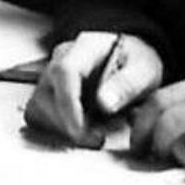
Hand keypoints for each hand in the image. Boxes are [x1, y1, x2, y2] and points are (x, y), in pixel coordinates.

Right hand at [24, 31, 162, 145]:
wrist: (129, 63)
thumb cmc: (135, 63)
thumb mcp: (145, 70)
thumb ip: (127, 84)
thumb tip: (104, 103)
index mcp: (85, 47)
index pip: (64, 72)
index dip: (68, 104)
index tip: (79, 130)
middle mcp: (60, 59)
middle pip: (46, 94)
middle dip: (67, 123)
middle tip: (96, 137)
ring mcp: (50, 76)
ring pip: (39, 108)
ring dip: (63, 128)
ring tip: (93, 132)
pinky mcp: (47, 94)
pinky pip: (39, 115)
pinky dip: (57, 128)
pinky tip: (80, 129)